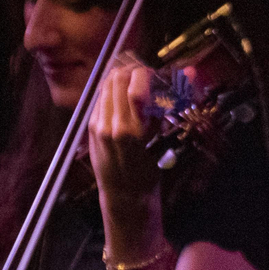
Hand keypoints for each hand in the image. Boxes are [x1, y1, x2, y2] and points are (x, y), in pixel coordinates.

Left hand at [86, 58, 164, 217]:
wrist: (123, 198)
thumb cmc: (148, 177)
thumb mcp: (161, 147)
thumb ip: (161, 115)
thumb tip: (177, 87)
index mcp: (131, 131)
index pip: (134, 85)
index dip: (148, 74)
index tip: (159, 77)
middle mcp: (110, 124)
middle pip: (117, 77)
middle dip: (135, 71)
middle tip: (149, 77)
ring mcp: (97, 124)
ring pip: (106, 83)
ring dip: (123, 77)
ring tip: (137, 84)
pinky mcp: (91, 126)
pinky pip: (101, 96)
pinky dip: (114, 90)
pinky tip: (125, 97)